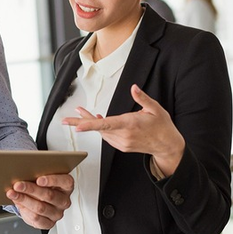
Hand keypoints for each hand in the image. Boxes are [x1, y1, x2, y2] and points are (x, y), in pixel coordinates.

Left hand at [7, 173, 72, 228]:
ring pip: (40, 207)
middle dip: (31, 189)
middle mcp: (64, 200)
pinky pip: (37, 219)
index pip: (65, 182)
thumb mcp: (40, 177)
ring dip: (24, 200)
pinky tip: (18, 203)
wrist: (36, 201)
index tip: (39, 179)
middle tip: (18, 185)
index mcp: (66, 186)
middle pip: (49, 195)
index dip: (52, 180)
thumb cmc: (40, 186)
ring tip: (12, 194)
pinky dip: (25, 211)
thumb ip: (36, 174)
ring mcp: (57, 213)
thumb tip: (22, 173)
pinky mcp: (49, 223)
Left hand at [62, 84, 184, 176]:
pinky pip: (107, 136)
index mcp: (130, 124)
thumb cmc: (162, 126)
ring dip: (90, 123)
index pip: (107, 125)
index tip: (78, 126)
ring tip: (80, 112)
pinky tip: (97, 119)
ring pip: (101, 132)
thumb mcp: (156, 109)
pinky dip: (100, 128)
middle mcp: (124, 136)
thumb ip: (143, 98)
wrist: (167, 145)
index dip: (91, 125)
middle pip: (99, 128)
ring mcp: (122, 143)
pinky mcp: (122, 146)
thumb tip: (133, 88)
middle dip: (82, 122)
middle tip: (65, 120)